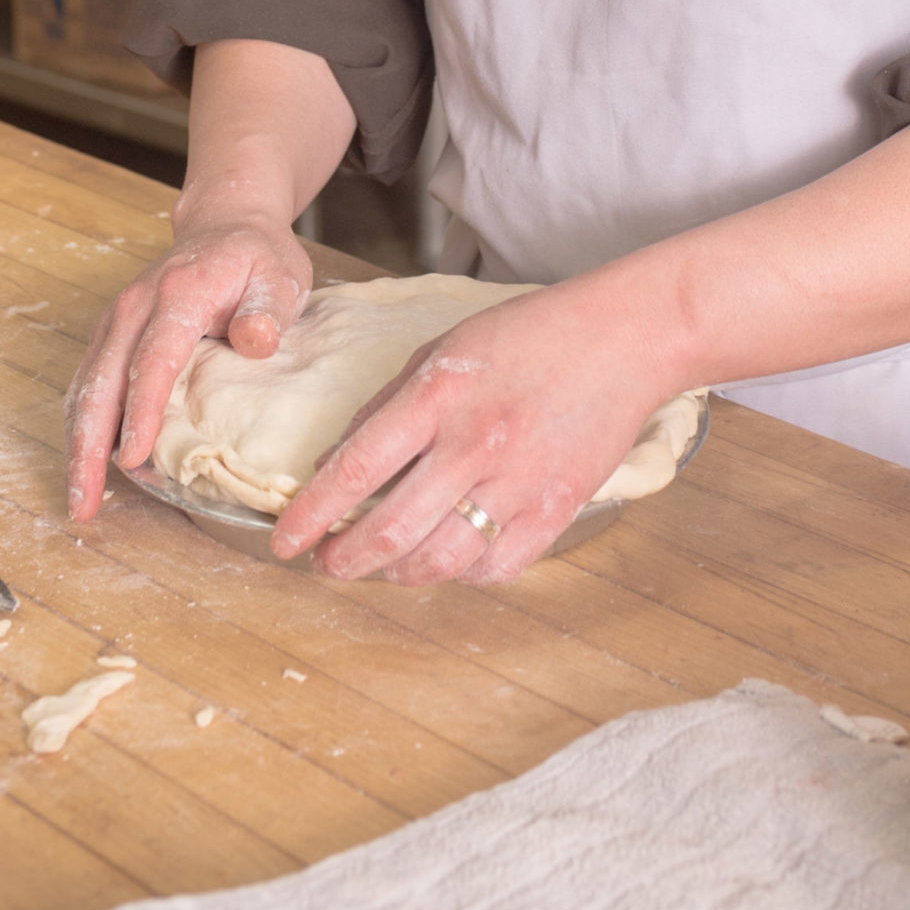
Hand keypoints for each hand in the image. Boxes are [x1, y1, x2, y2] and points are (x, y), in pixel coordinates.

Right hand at [64, 201, 312, 521]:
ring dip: (78, 444)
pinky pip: (89, 384)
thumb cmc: (257, 257)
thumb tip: (255, 340)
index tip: (133, 457)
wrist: (225, 222)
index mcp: (179, 293)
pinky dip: (83, 426)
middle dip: (89, 445)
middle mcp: (135, 305)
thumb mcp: (280, 276)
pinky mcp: (112, 333)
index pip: (153, 358)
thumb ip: (268, 310)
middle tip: (84, 501)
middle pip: (102, 381)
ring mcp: (117, 318)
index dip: (141, 409)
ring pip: (86, 388)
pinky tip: (87, 464)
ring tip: (79, 498)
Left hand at [269, 281, 666, 586]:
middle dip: (344, 560)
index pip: (356, 469)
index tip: (284, 542)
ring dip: (395, 574)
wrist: (624, 337)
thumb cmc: (528, 335)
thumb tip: (334, 465)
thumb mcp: (442, 350)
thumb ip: (387, 407)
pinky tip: (445, 560)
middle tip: (326, 564)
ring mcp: (520, 481)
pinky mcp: (558, 509)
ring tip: (379, 565)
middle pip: (391, 530)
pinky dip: (460, 575)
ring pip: (439, 561)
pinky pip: (495, 568)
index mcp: (439, 396)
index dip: (311, 515)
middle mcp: (476, 443)